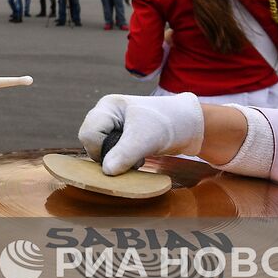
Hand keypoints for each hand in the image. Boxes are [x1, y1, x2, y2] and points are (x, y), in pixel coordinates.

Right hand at [77, 93, 204, 175]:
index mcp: (108, 106)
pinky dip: (122, 160)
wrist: (189, 126)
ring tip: (137, 156)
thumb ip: (124, 154)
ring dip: (116, 159)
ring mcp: (113, 126)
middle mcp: (107, 115)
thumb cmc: (167, 123)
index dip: (100, 149)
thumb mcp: (145, 139)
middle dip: (108, 155)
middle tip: (131, 156)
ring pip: (99, 150)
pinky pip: (110, 153)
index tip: (123, 154)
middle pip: (90, 141)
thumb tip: (106, 171)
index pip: (88, 133)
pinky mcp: (121, 138)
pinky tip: (137, 158)